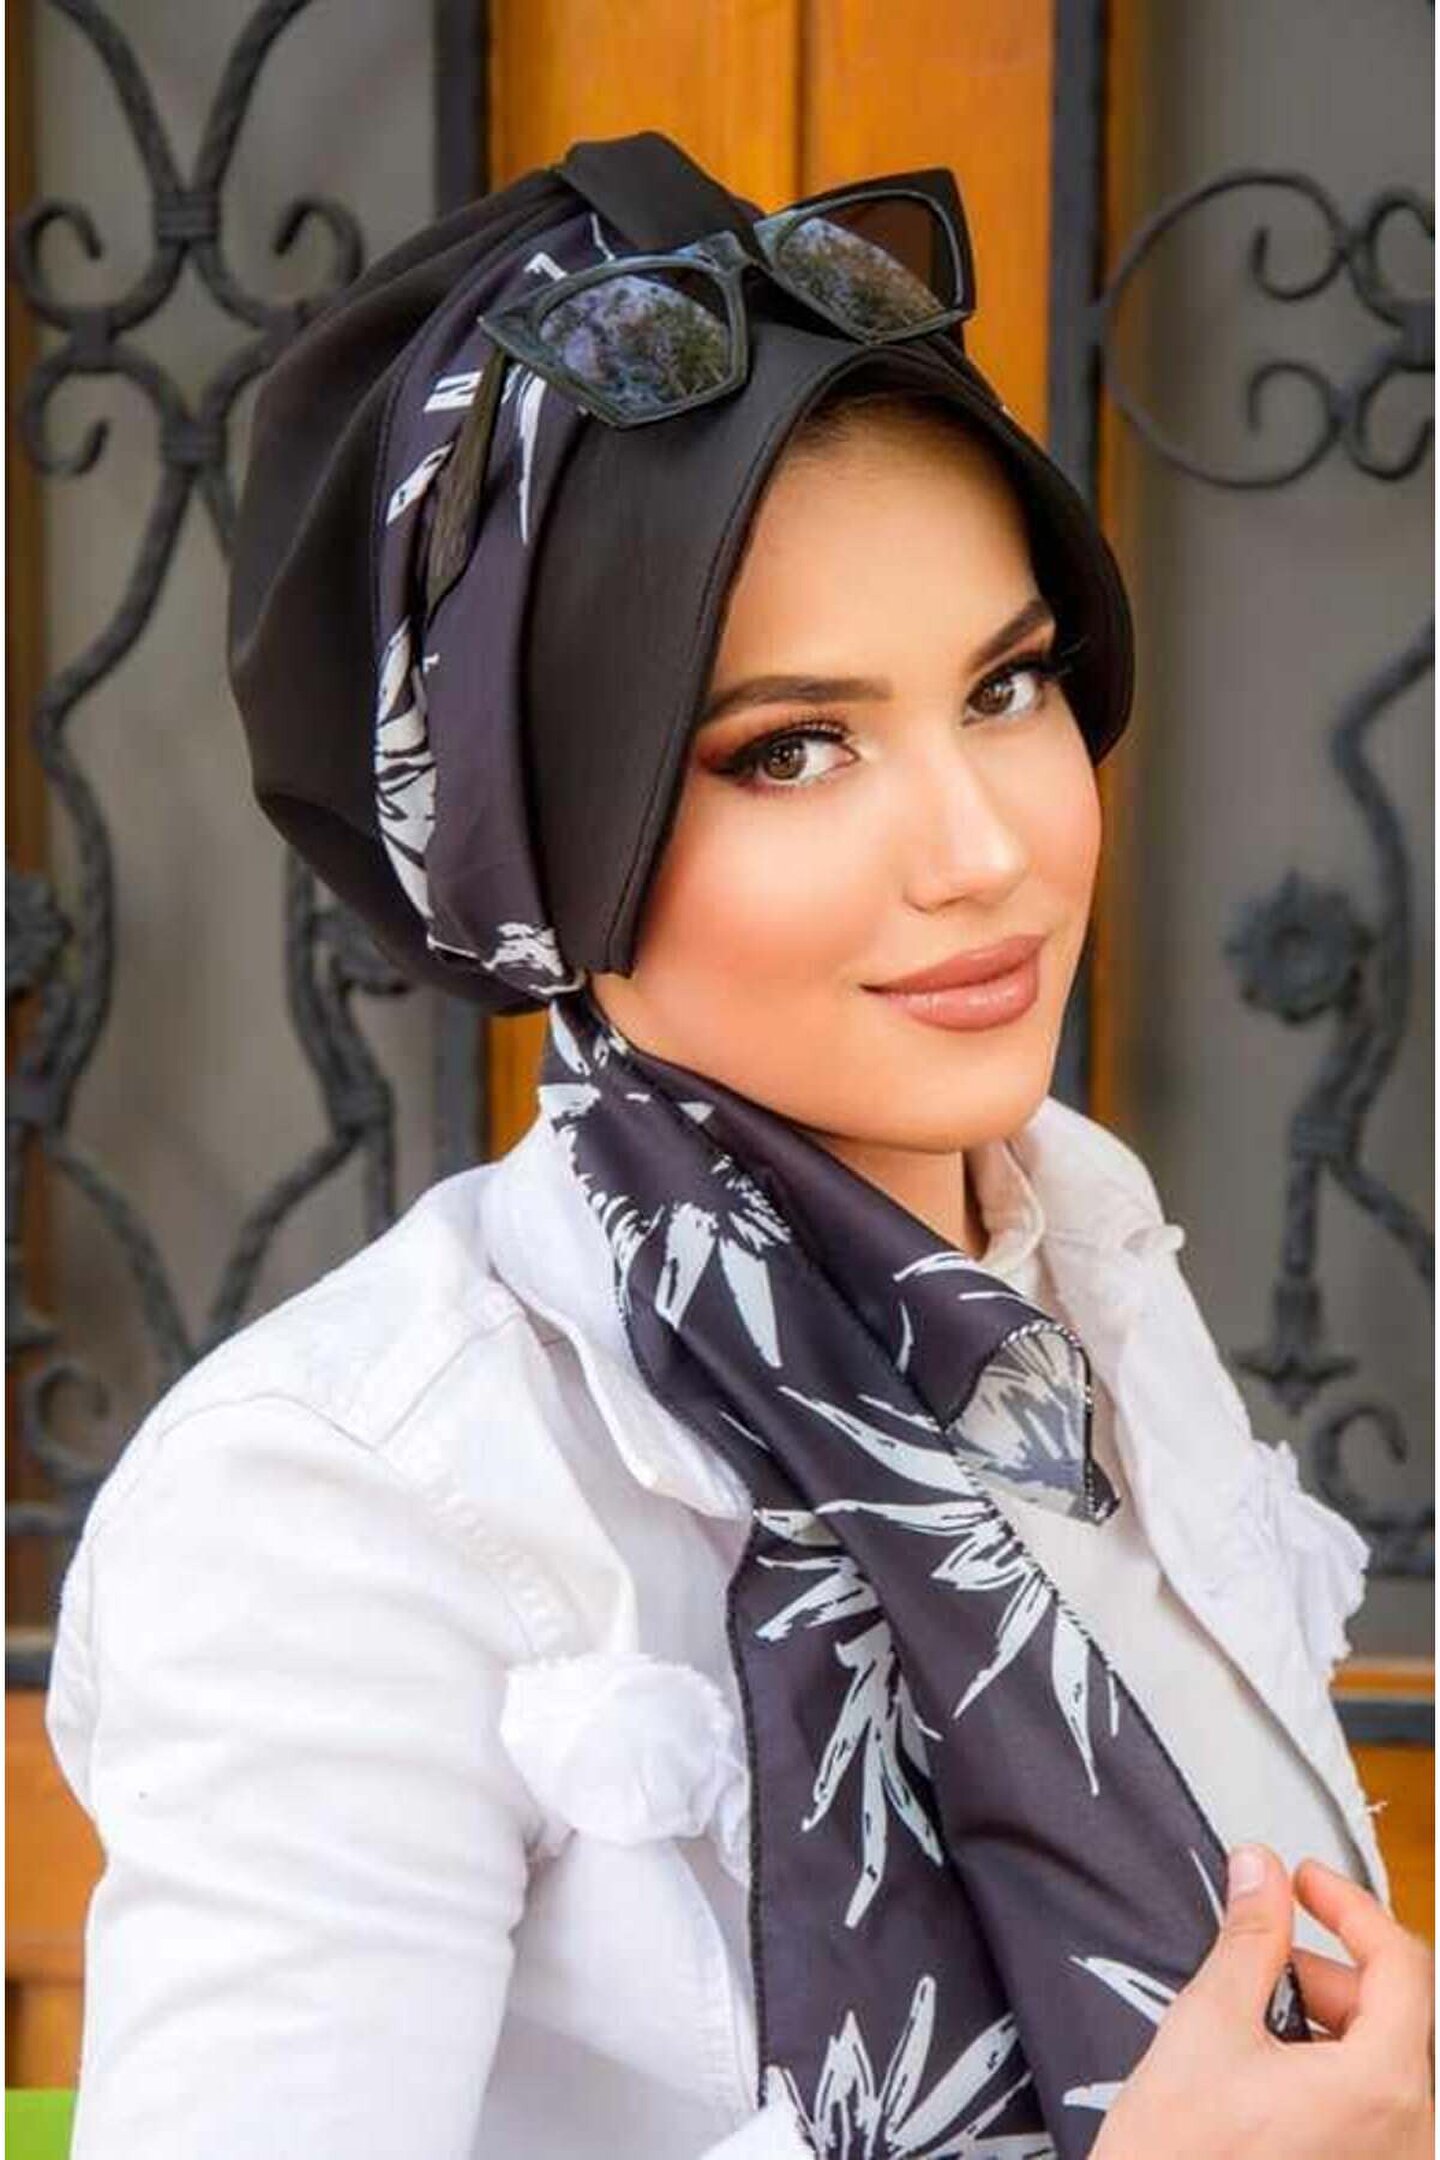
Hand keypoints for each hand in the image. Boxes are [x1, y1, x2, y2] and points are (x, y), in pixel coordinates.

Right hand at [1090, 1843, 1433, 2159]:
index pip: (1401, 1962)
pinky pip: (1371, 2104)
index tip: (1305, 1881)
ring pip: (1382, 2058)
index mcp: (1381, 2088)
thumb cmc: (1178, 2158)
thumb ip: (1250, 1937)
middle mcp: (1408, 2135)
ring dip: (1327, 2018)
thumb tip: (1261, 1871)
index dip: (1348, 1906)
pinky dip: (1331, 2067)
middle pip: (1396, 2012)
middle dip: (1327, 1968)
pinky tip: (1271, 2065)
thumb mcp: (1210, 2021)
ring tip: (1256, 2016)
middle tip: (1264, 1954)